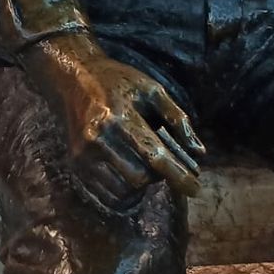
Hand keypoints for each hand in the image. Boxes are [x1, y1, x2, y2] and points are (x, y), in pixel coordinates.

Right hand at [20, 33, 204, 210]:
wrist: (74, 78)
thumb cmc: (118, 81)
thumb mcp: (152, 90)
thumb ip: (178, 119)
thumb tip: (198, 152)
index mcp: (120, 117)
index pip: (154, 156)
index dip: (178, 175)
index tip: (195, 188)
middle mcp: (98, 138)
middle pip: (139, 178)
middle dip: (157, 178)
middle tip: (163, 165)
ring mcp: (84, 154)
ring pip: (122, 190)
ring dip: (140, 186)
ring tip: (144, 167)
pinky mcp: (76, 164)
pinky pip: (105, 194)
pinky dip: (123, 193)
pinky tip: (130, 177)